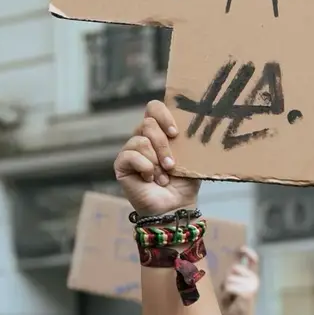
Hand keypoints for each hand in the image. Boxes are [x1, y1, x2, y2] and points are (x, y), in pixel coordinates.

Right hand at [114, 100, 195, 219]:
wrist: (176, 206)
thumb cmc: (184, 183)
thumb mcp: (191, 158)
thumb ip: (188, 140)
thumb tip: (192, 125)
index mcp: (159, 131)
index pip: (154, 107)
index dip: (163, 115)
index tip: (176, 133)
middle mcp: (143, 137)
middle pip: (148, 123)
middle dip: (163, 146)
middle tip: (171, 165)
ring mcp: (131, 150)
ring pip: (141, 141)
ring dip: (156, 162)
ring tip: (162, 177)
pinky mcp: (121, 163)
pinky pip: (131, 155)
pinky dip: (145, 168)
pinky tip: (149, 179)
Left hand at [220, 248, 263, 314]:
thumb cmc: (235, 305)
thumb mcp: (233, 287)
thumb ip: (232, 275)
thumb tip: (225, 263)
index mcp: (252, 277)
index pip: (253, 260)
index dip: (247, 252)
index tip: (241, 248)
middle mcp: (254, 279)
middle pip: (233, 269)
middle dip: (227, 279)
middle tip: (231, 292)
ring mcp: (252, 285)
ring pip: (229, 279)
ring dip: (225, 290)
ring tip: (231, 299)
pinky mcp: (247, 292)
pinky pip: (229, 287)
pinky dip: (226, 295)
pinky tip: (232, 301)